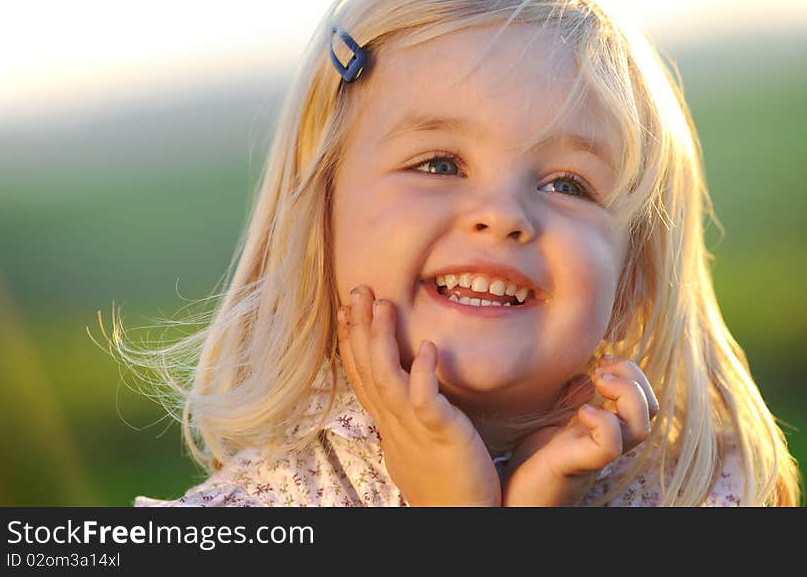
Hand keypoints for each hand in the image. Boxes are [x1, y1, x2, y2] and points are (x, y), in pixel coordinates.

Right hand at [337, 285, 501, 506]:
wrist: (459, 517)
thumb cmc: (444, 479)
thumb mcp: (415, 440)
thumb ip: (407, 411)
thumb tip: (404, 385)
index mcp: (389, 422)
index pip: (363, 375)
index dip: (353, 341)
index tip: (348, 309)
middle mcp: (394, 423)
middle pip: (368, 369)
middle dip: (361, 328)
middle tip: (358, 289)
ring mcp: (415, 429)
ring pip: (389, 379)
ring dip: (383, 340)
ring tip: (383, 304)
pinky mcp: (442, 435)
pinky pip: (428, 402)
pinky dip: (425, 374)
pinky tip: (429, 347)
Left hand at [502, 355, 658, 505]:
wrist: (515, 496)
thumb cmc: (532, 454)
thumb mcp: (553, 413)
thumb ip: (572, 392)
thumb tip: (584, 363)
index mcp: (606, 424)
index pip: (644, 397)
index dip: (632, 371)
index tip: (602, 357)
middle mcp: (608, 440)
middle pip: (651, 409)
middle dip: (633, 376)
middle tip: (600, 367)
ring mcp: (596, 454)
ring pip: (641, 428)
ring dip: (626, 394)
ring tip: (597, 381)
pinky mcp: (579, 465)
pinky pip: (609, 447)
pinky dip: (603, 423)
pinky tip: (582, 411)